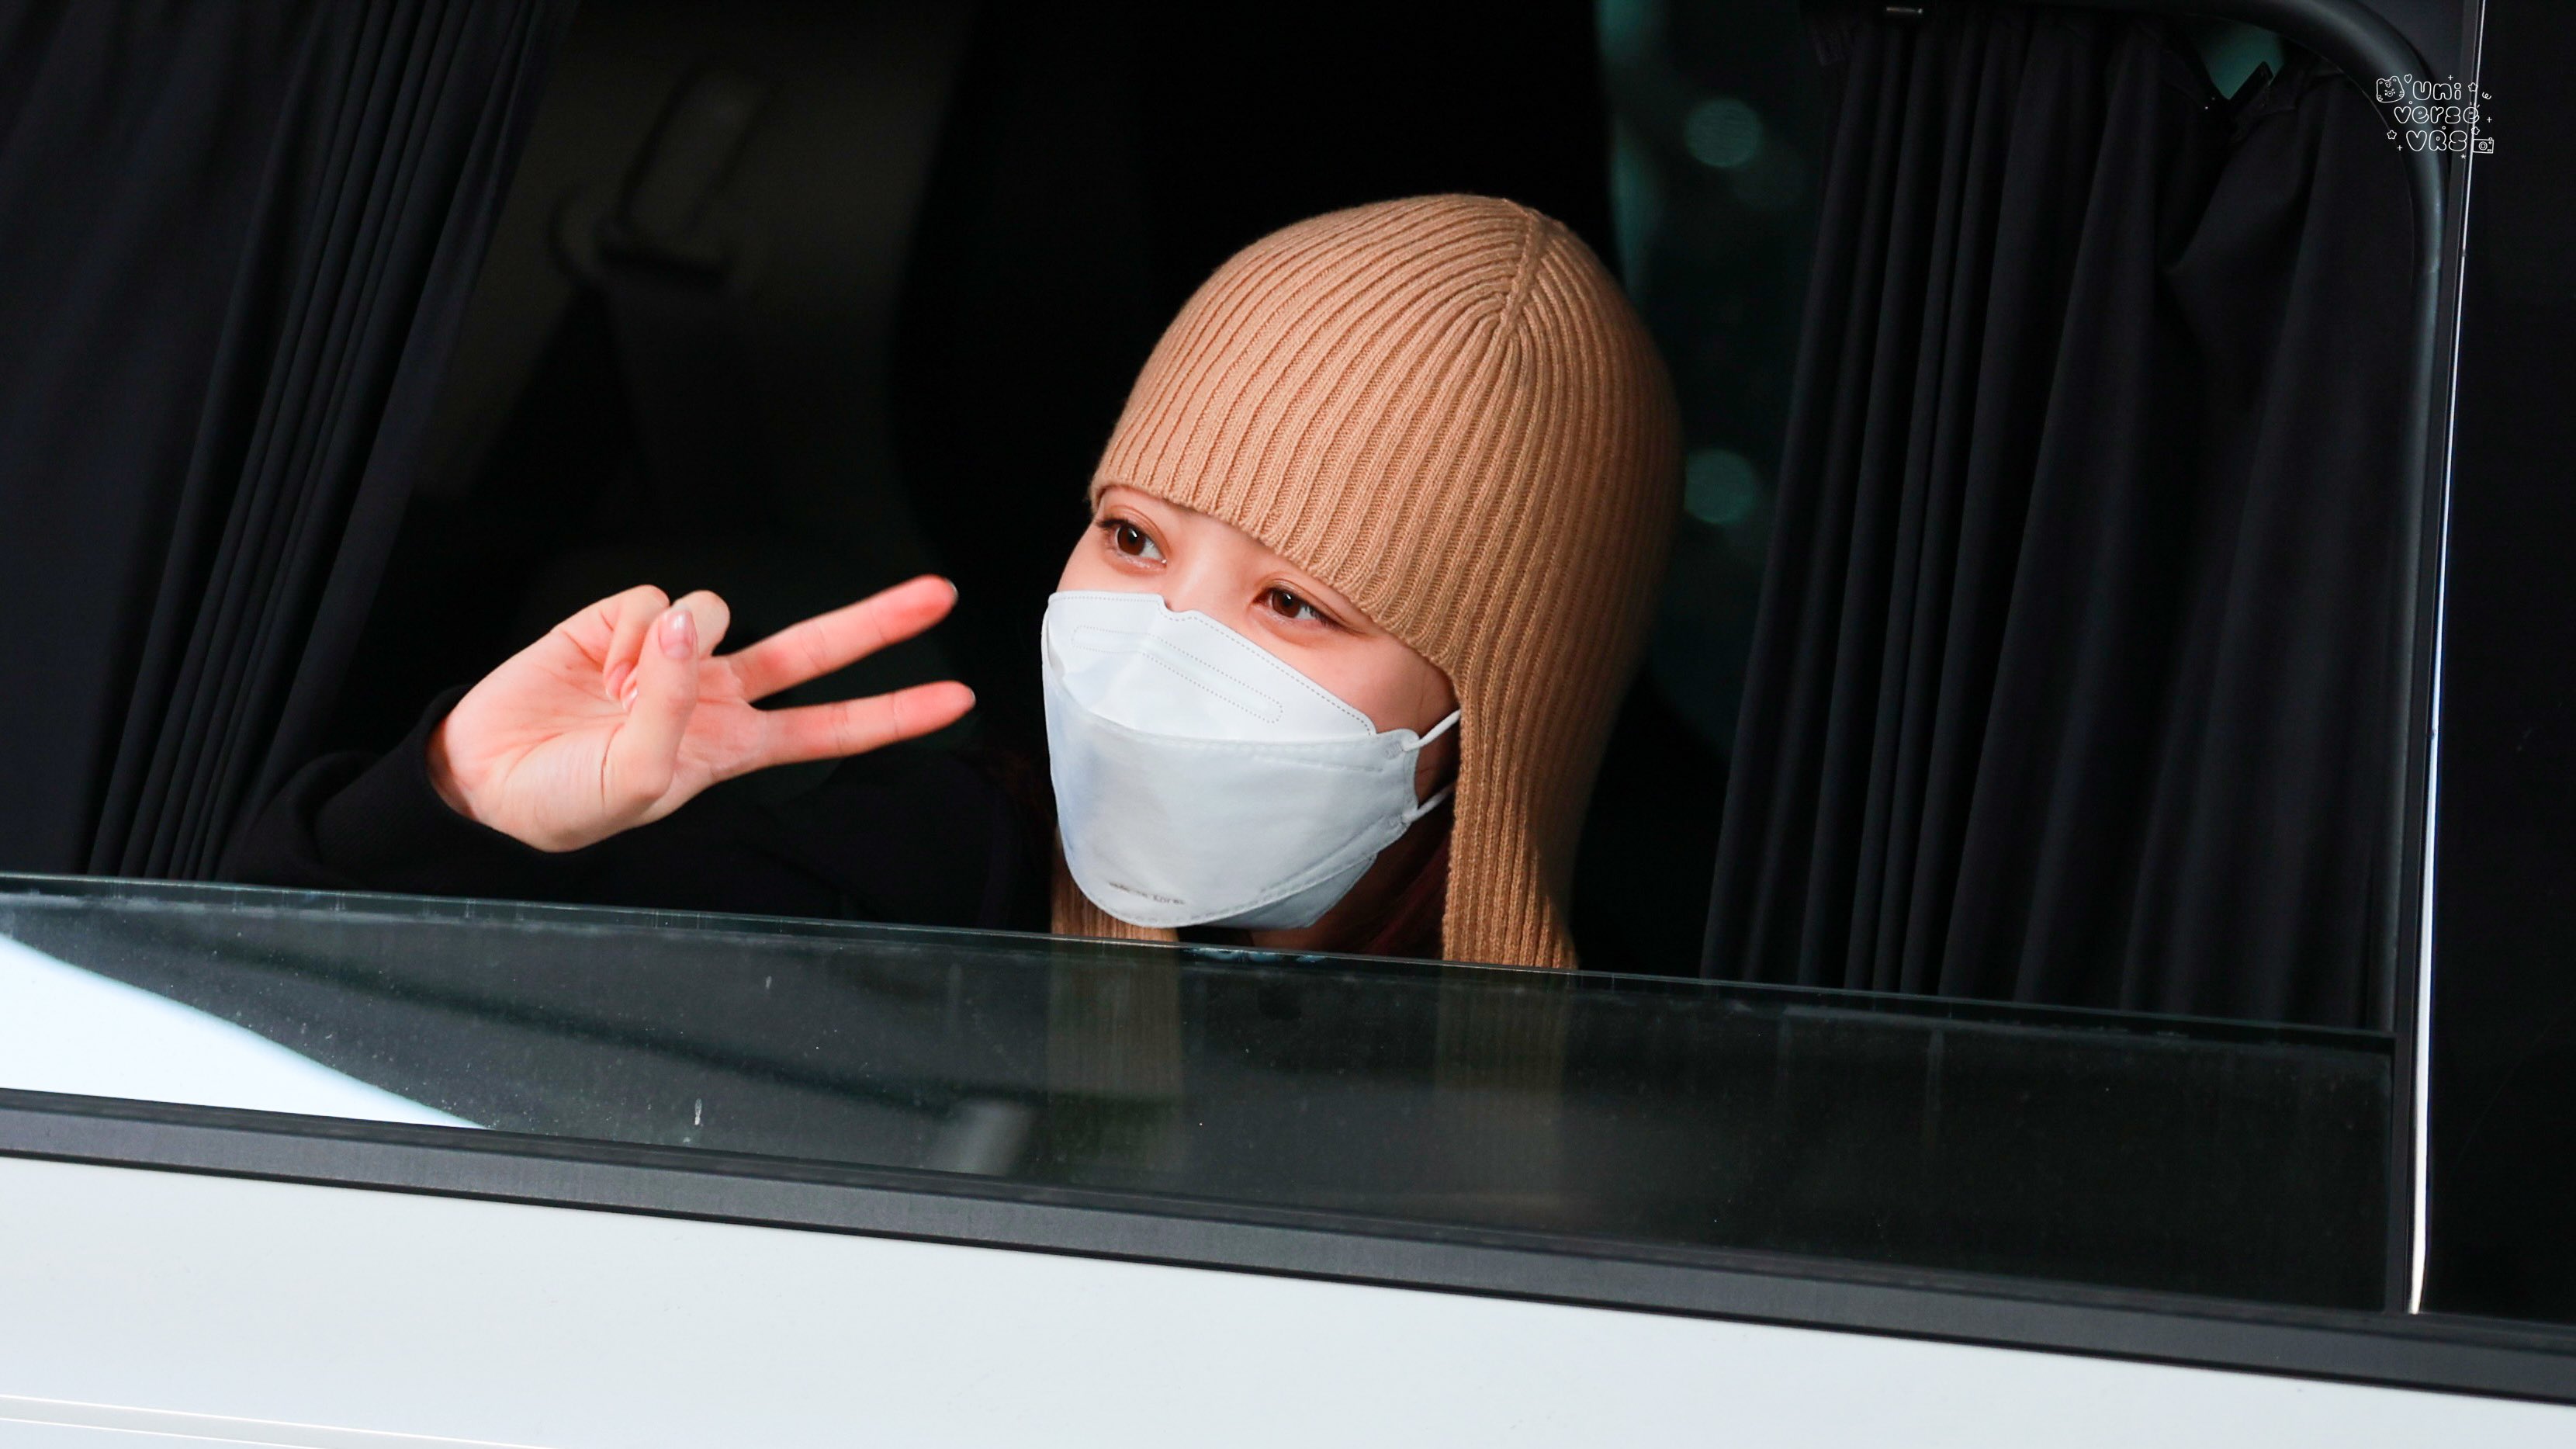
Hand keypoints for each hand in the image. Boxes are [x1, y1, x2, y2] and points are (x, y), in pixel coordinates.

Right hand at [426, 576, 974, 850]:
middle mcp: (715, 693)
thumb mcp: (641, 776)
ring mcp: (672, 655)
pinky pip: (653, 601)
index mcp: (734, 746)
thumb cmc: (568, 801)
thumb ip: (673, 703)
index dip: (894, 715)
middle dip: (877, 621)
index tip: (959, 701)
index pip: (832, 728)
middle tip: (940, 594)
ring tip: (620, 695)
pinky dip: (627, 634)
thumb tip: (687, 624)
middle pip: (813, 650)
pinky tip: (598, 667)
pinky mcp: (622, 621)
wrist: (486, 782)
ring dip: (671, 648)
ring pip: (714, 610)